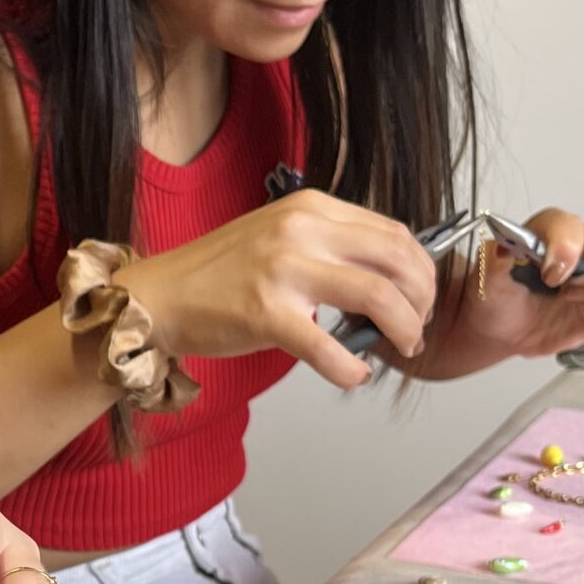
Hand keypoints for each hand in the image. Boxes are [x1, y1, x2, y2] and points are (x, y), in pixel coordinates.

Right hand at [125, 192, 438, 389]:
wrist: (161, 296)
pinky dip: (351, 368)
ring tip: (401, 348)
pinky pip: (329, 347)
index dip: (421, 270)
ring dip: (404, 329)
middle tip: (418, 327)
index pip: (393, 232)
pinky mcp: (267, 314)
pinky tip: (355, 375)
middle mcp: (301, 230)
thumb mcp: (281, 236)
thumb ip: (330, 245)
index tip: (422, 297)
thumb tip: (387, 277)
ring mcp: (284, 270)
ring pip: (378, 297)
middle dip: (422, 300)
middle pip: (397, 260)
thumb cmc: (220, 274)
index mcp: (310, 208)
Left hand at [456, 210, 583, 364]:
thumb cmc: (498, 297)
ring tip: (582, 313)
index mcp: (556, 231)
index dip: (567, 251)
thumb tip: (505, 248)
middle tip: (569, 297)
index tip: (550, 277)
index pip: (574, 226)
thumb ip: (495, 261)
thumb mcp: (486, 279)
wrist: (501, 328)